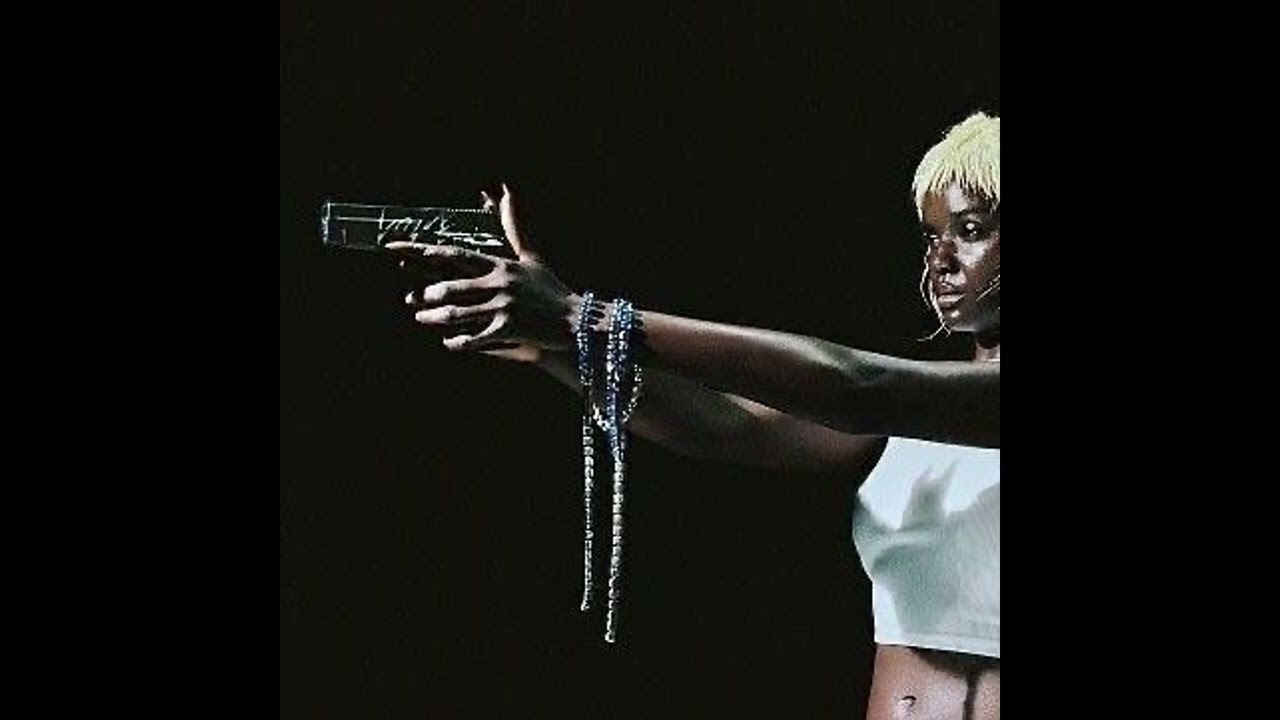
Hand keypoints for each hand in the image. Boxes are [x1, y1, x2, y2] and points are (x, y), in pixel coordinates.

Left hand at [387, 183, 581, 354]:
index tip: (397, 249)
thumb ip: (514, 227)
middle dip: (428, 294)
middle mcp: (500, 283)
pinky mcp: (509, 330)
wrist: (577, 320)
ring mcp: (504, 307)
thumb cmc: (551, 289)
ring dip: (435, 318)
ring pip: (457, 313)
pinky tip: (449, 342)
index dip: (424, 252)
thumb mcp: (531, 257)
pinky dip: (457, 341)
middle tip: (412, 299)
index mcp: (501, 264)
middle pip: (451, 286)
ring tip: (422, 318)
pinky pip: (473, 338)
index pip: (456, 255)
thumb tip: (506, 191)